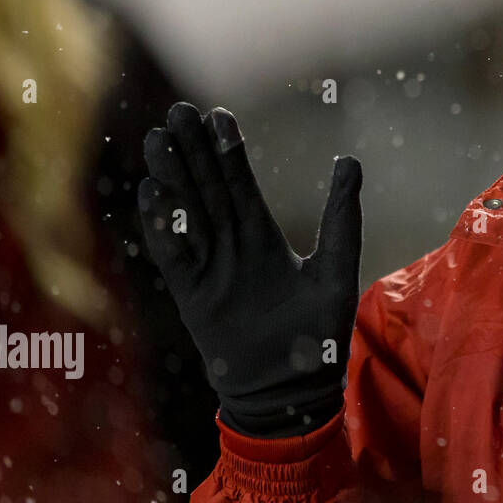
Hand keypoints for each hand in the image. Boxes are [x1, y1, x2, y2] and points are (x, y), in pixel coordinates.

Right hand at [138, 101, 362, 437]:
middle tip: (177, 112)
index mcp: (262, 236)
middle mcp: (232, 247)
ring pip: (186, 214)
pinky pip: (173, 255)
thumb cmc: (318, 336)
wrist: (293, 390)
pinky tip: (152, 192)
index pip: (241, 184)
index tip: (217, 115)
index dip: (228, 151)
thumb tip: (350, 161)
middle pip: (207, 190)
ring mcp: (209, 269)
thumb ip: (342, 218)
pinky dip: (162, 226)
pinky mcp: (192, 296)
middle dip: (192, 152)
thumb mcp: (336, 269)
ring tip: (159, 140)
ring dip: (172, 177)